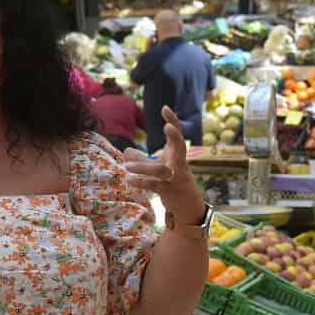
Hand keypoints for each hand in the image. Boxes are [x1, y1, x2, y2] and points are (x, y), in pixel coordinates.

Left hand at [124, 107, 205, 222]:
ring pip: (161, 170)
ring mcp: (175, 178)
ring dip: (143, 167)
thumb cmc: (173, 182)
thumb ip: (142, 159)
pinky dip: (141, 182)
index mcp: (177, 154)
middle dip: (175, 136)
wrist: (188, 206)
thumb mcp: (158, 168)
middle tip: (167, 126)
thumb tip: (125, 151)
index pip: (178, 134)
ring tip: (127, 165)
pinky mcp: (169, 191)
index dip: (173, 120)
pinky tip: (129, 179)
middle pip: (181, 147)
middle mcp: (179, 164)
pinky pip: (155, 185)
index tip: (164, 108)